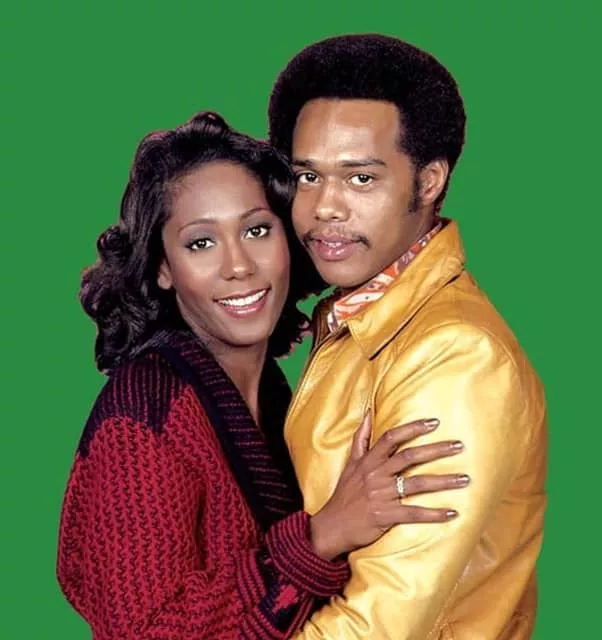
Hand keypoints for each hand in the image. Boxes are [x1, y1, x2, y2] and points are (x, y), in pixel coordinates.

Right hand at [310, 414, 467, 559]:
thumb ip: (362, 437)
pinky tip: (452, 513)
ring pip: (417, 484)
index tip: (434, 422)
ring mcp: (381, 495)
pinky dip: (434, 514)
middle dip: (436, 450)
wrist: (332, 526)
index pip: (391, 438)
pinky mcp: (385, 516)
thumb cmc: (345, 493)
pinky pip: (413, 513)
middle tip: (459, 446)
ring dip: (443, 481)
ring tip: (465, 479)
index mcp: (369, 461)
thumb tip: (368, 411)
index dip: (413, 428)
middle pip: (409, 457)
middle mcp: (376, 475)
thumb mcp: (351, 462)